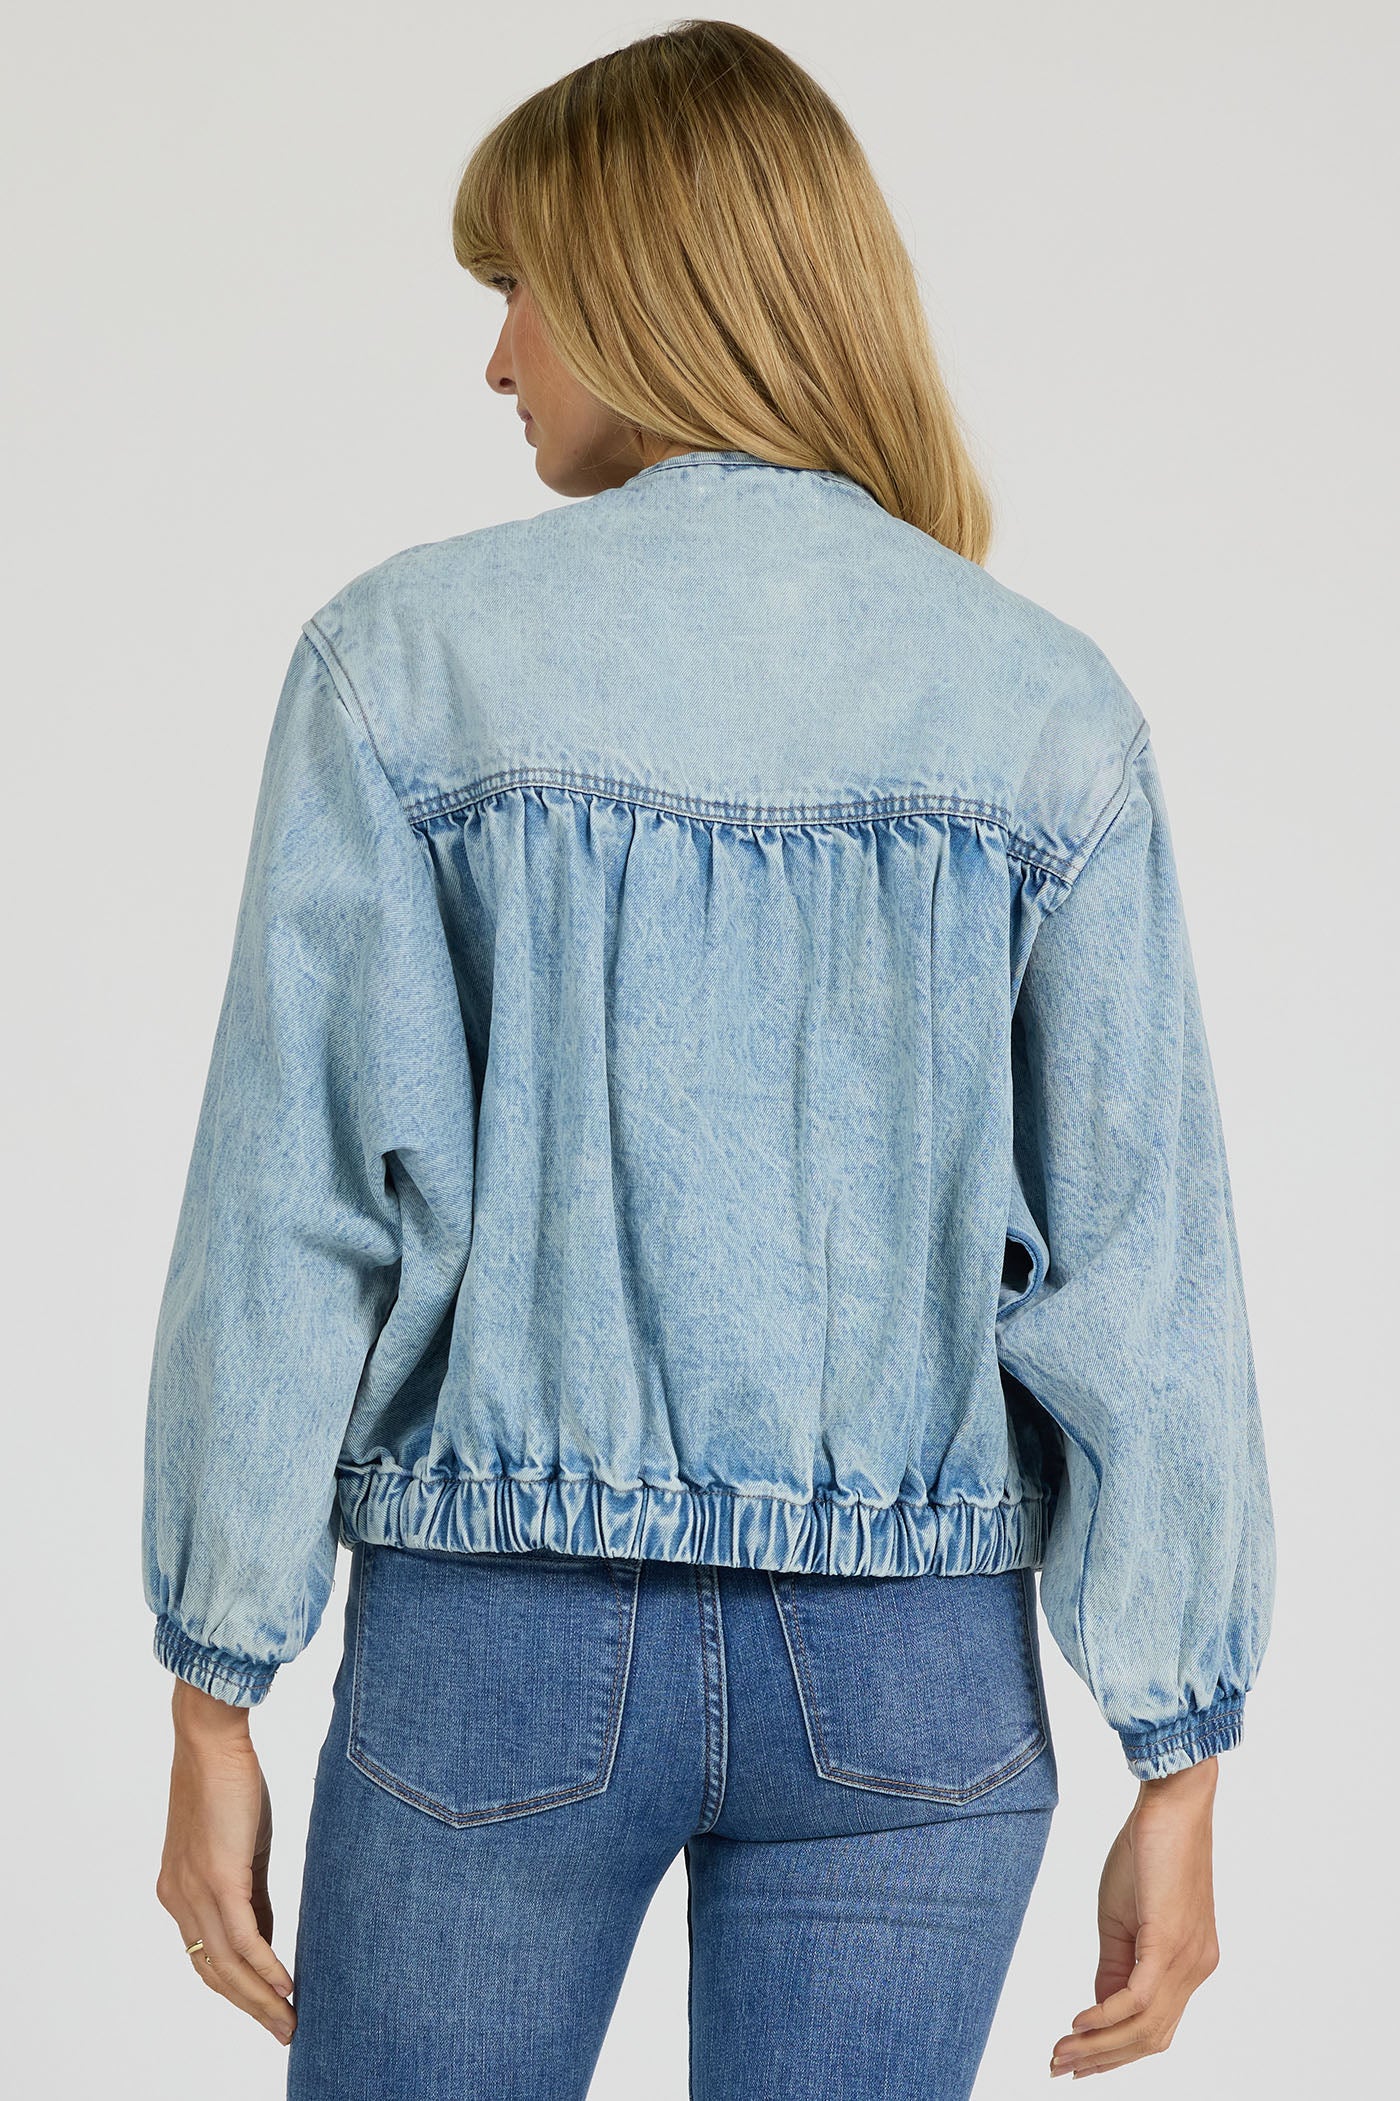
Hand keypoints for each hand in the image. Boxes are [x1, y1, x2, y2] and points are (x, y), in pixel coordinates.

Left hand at [155, 1678, 296, 2046]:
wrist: (210, 1739)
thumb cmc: (227, 1781)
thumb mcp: (239, 1848)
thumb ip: (249, 1894)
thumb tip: (266, 1938)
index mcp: (179, 1892)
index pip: (207, 1957)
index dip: (236, 1989)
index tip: (266, 2007)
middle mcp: (179, 1900)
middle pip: (214, 1973)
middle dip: (250, 2007)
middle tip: (283, 2030)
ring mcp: (194, 1893)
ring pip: (227, 1966)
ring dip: (261, 2000)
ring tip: (289, 2021)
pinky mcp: (217, 1880)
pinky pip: (242, 1939)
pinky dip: (265, 1968)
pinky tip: (287, 1986)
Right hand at [1050, 1755, 1219, 2077]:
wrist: (1171, 1802)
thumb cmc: (1148, 1849)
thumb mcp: (1121, 1916)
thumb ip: (1114, 1966)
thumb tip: (1098, 2010)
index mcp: (1187, 1964)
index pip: (1152, 2027)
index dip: (1113, 2051)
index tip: (1074, 2061)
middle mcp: (1195, 1971)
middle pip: (1150, 2039)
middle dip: (1101, 2059)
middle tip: (1058, 2067)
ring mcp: (1188, 1961)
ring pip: (1144, 2028)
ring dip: (1098, 2046)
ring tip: (1060, 2053)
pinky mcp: (1171, 1944)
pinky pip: (1139, 1999)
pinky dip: (1106, 2018)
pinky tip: (1077, 2024)